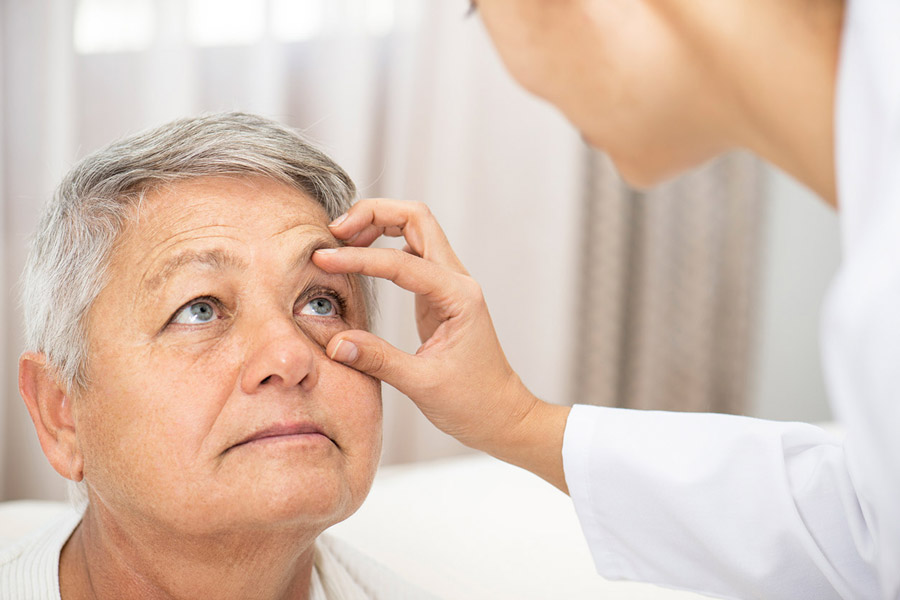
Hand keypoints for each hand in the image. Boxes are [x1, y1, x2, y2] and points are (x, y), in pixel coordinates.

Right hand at [312, 199, 569, 491]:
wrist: (502, 416)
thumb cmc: (473, 403)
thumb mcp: (422, 385)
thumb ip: (378, 360)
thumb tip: (334, 342)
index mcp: (459, 297)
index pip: (401, 261)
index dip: (358, 257)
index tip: (323, 258)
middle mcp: (458, 282)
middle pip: (417, 219)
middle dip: (374, 214)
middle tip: (334, 230)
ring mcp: (450, 285)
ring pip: (415, 230)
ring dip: (379, 224)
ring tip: (341, 238)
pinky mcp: (440, 295)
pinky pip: (412, 255)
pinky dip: (384, 246)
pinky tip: (359, 258)